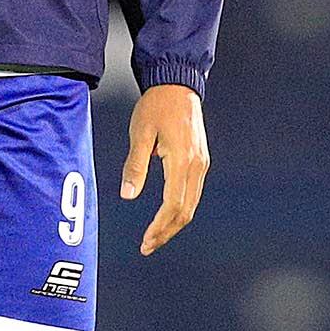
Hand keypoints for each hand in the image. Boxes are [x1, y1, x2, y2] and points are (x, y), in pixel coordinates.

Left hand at [120, 83, 211, 255]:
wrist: (177, 84)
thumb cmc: (156, 106)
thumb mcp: (140, 134)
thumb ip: (135, 166)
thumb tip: (128, 195)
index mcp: (182, 160)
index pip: (173, 205)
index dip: (159, 227)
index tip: (146, 241)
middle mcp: (197, 165)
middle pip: (185, 211)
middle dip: (167, 232)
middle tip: (148, 246)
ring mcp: (201, 163)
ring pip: (191, 204)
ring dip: (173, 223)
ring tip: (155, 236)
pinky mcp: (200, 160)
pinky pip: (192, 192)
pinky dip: (179, 209)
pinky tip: (165, 215)